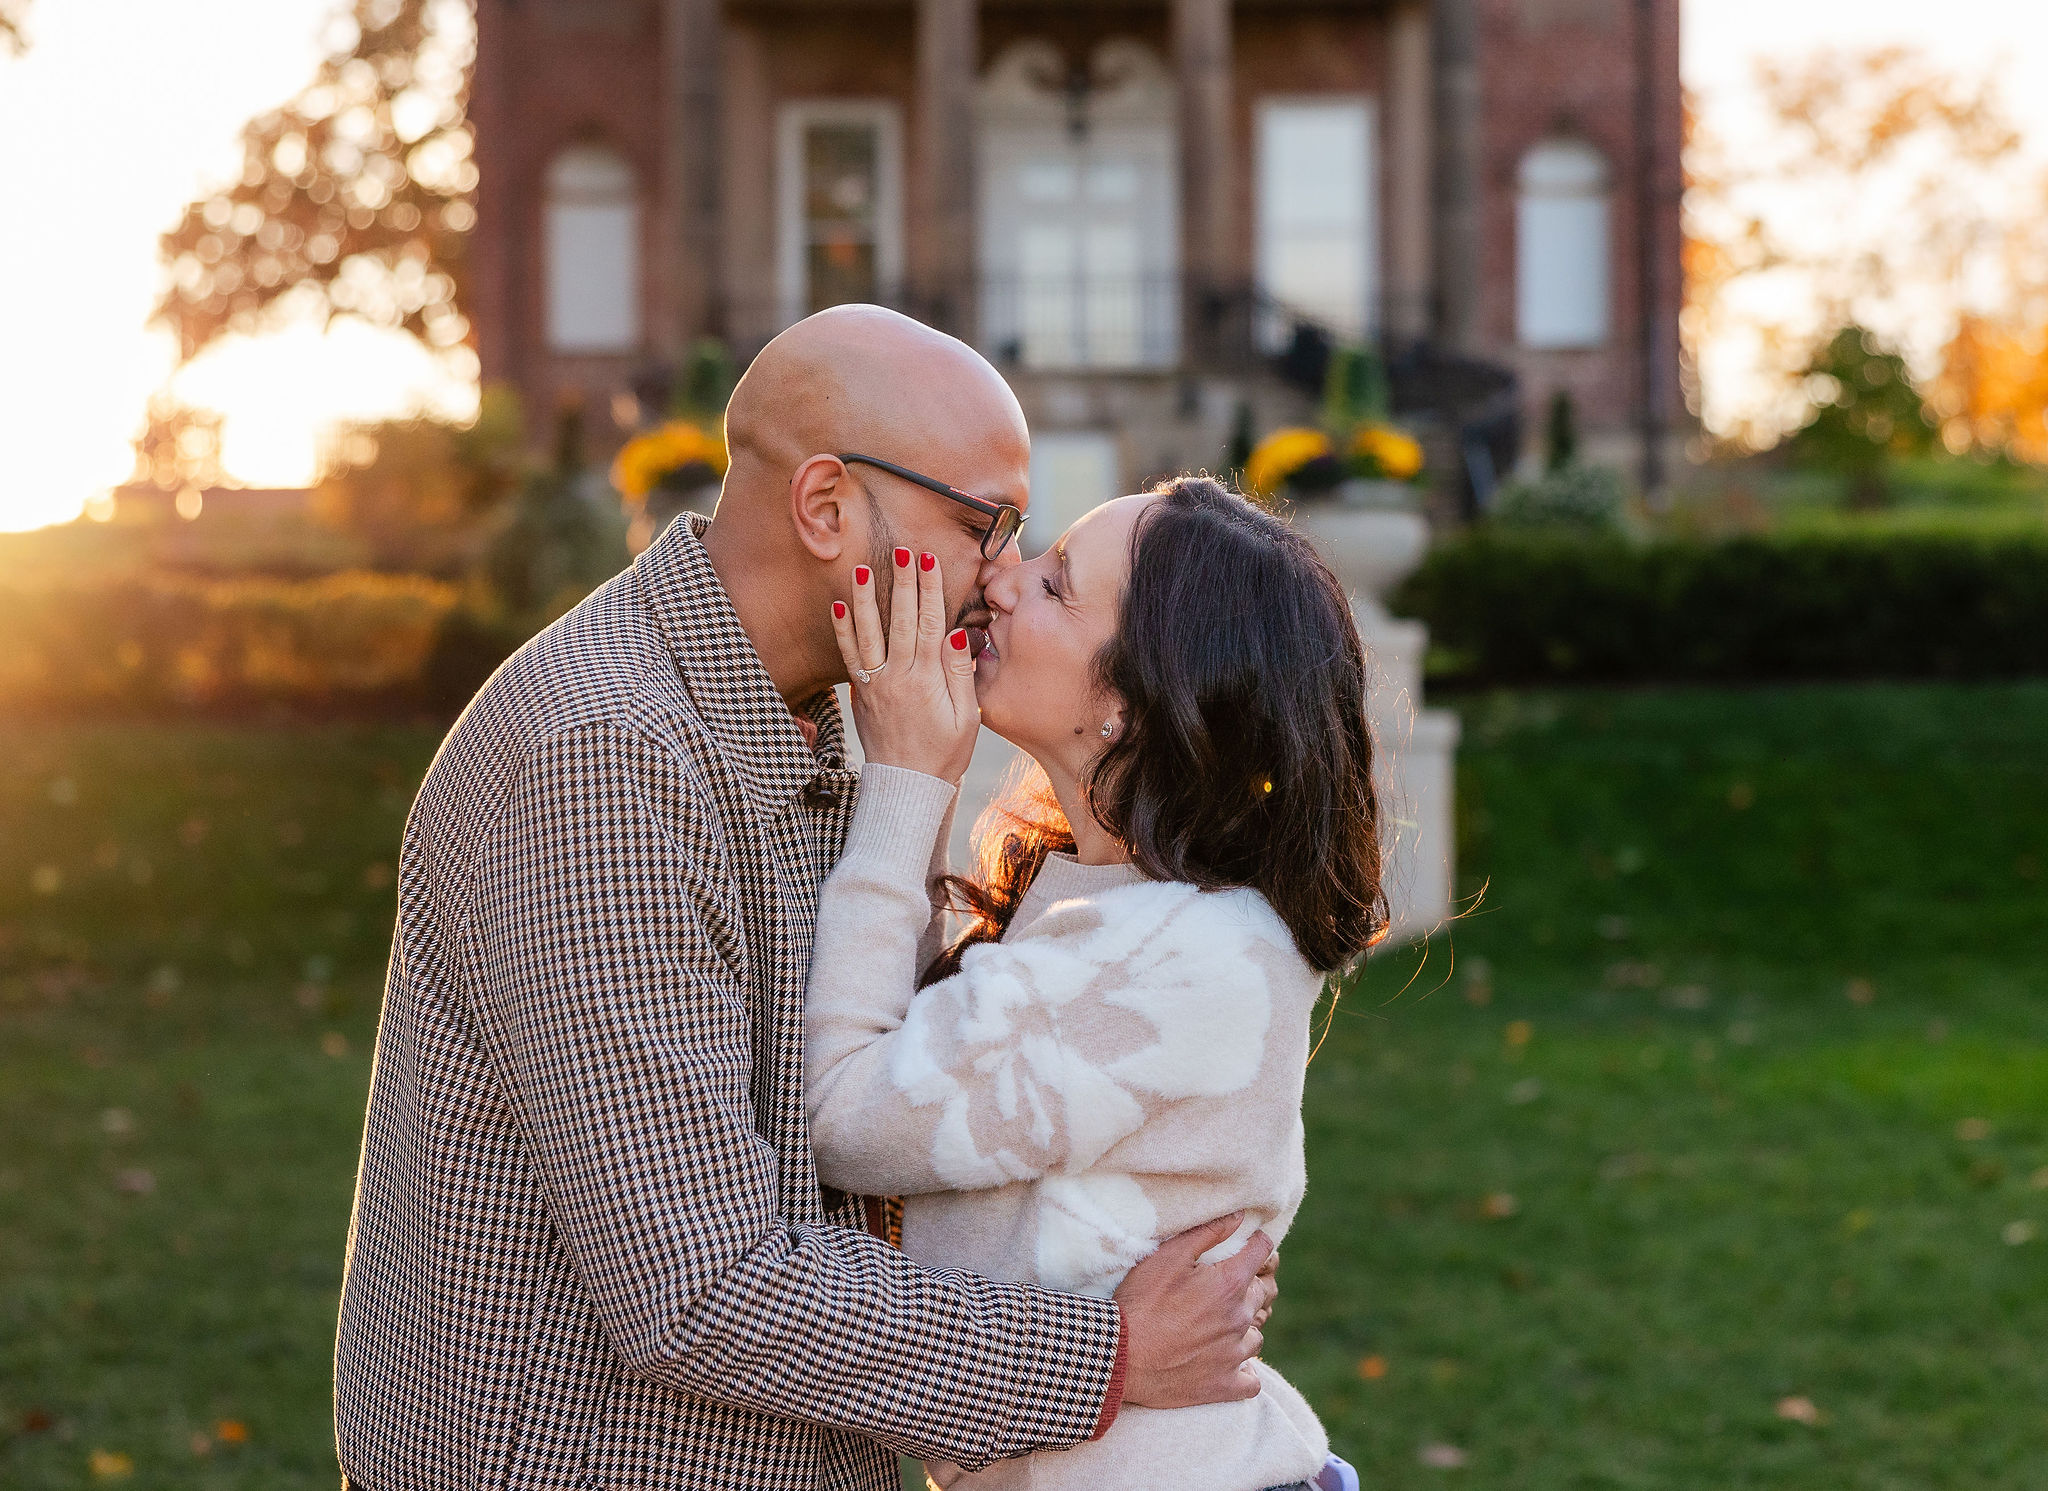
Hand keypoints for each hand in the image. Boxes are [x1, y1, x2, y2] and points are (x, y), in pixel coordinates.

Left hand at [831, 547, 980, 783]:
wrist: (906, 786)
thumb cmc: (944, 754)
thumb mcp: (966, 717)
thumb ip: (960, 672)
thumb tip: (959, 632)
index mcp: (927, 679)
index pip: (931, 623)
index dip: (929, 590)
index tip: (928, 561)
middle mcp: (897, 676)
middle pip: (901, 620)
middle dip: (902, 583)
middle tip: (902, 551)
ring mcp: (875, 683)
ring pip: (868, 632)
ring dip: (866, 599)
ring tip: (863, 569)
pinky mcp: (861, 692)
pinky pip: (849, 655)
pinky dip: (843, 630)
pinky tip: (839, 606)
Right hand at [1113, 1213, 1276, 1408]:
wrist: (1120, 1356)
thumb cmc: (1141, 1302)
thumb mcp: (1168, 1257)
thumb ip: (1208, 1233)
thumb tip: (1240, 1216)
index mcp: (1229, 1284)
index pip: (1261, 1253)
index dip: (1255, 1244)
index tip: (1245, 1244)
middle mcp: (1240, 1319)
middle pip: (1260, 1293)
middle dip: (1245, 1286)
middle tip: (1216, 1288)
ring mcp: (1234, 1355)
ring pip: (1255, 1335)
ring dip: (1242, 1328)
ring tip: (1215, 1326)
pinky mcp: (1224, 1386)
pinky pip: (1251, 1380)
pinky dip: (1243, 1371)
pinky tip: (1225, 1362)